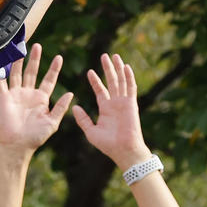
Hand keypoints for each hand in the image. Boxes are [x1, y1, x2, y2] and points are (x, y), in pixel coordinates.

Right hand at [0, 43, 72, 153]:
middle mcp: (29, 94)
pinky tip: (0, 64)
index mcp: (41, 99)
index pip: (49, 80)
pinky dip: (1, 75)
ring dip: (19, 63)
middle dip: (35, 59)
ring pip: (18, 74)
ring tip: (21, 50)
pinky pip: (2, 84)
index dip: (54, 69)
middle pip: (33, 72)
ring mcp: (16, 95)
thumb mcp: (52, 122)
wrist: (17, 145)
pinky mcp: (5, 99)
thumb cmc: (36, 136)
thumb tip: (71, 93)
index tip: (59, 57)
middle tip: (37, 46)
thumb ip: (60, 107)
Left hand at [70, 53, 150, 169]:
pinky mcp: (131, 104)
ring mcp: (124, 102)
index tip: (89, 71)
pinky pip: (130, 87)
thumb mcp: (90, 131)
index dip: (95, 81)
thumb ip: (83, 119)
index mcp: (106, 109)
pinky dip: (128, 77)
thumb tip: (74, 107)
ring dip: (118, 68)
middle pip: (111, 82)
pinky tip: (125, 66)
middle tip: (104, 56)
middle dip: (107, 69)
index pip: (100, 90)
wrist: (122, 150)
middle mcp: (115, 103)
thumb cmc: (107, 145)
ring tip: (114, 56)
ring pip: (121, 81)